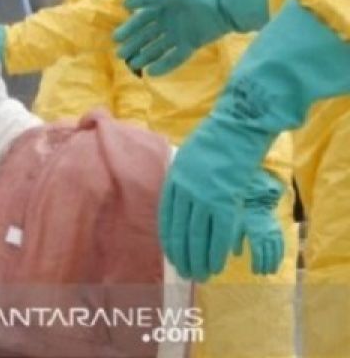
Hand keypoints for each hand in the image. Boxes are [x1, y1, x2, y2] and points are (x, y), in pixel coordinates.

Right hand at [117, 0, 229, 75]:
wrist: (221, 6)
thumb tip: (124, 3)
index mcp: (161, 9)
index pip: (140, 21)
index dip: (128, 29)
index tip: (116, 39)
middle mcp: (168, 24)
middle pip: (147, 37)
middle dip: (134, 46)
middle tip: (121, 55)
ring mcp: (178, 35)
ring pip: (158, 49)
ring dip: (146, 57)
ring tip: (134, 65)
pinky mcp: (190, 45)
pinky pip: (174, 57)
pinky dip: (164, 65)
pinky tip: (152, 72)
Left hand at [158, 94, 274, 280]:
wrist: (237, 128)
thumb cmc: (217, 140)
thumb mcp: (189, 158)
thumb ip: (184, 180)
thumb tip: (183, 202)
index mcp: (174, 178)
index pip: (166, 216)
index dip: (169, 239)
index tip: (171, 256)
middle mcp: (185, 190)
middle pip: (180, 230)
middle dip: (183, 255)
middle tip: (185, 273)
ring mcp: (204, 196)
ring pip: (198, 235)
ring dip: (199, 259)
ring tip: (201, 276)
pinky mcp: (226, 201)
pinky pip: (219, 233)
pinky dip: (217, 252)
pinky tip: (217, 265)